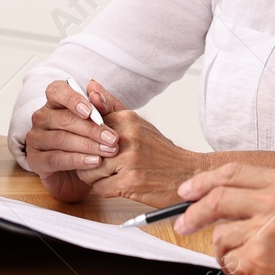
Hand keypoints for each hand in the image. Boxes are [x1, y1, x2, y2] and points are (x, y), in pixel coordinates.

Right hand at [25, 78, 118, 202]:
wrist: (82, 177)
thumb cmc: (92, 143)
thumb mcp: (106, 124)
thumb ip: (103, 106)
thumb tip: (95, 89)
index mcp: (56, 103)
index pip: (56, 90)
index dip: (73, 99)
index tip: (90, 112)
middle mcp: (42, 117)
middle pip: (64, 118)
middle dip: (92, 129)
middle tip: (113, 138)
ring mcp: (35, 138)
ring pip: (60, 139)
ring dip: (88, 146)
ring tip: (108, 151)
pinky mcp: (34, 160)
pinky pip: (55, 158)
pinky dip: (77, 160)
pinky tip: (94, 162)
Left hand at [73, 82, 203, 206]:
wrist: (188, 174)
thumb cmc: (160, 152)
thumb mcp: (137, 124)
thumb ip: (111, 105)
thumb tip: (91, 84)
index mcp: (127, 119)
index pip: (86, 128)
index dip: (87, 141)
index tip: (95, 147)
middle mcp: (127, 136)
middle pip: (85, 151)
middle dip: (90, 161)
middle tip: (105, 164)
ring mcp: (128, 159)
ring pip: (89, 171)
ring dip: (97, 178)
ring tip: (115, 175)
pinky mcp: (130, 181)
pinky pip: (100, 188)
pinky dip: (106, 190)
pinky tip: (120, 186)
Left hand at [174, 163, 274, 274]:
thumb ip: (261, 196)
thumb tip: (214, 195)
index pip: (231, 173)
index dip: (202, 182)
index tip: (186, 192)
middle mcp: (274, 202)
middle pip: (216, 199)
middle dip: (192, 214)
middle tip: (181, 225)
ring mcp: (265, 229)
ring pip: (220, 236)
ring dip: (226, 252)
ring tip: (249, 260)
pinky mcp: (258, 256)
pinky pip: (229, 261)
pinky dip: (237, 270)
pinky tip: (258, 272)